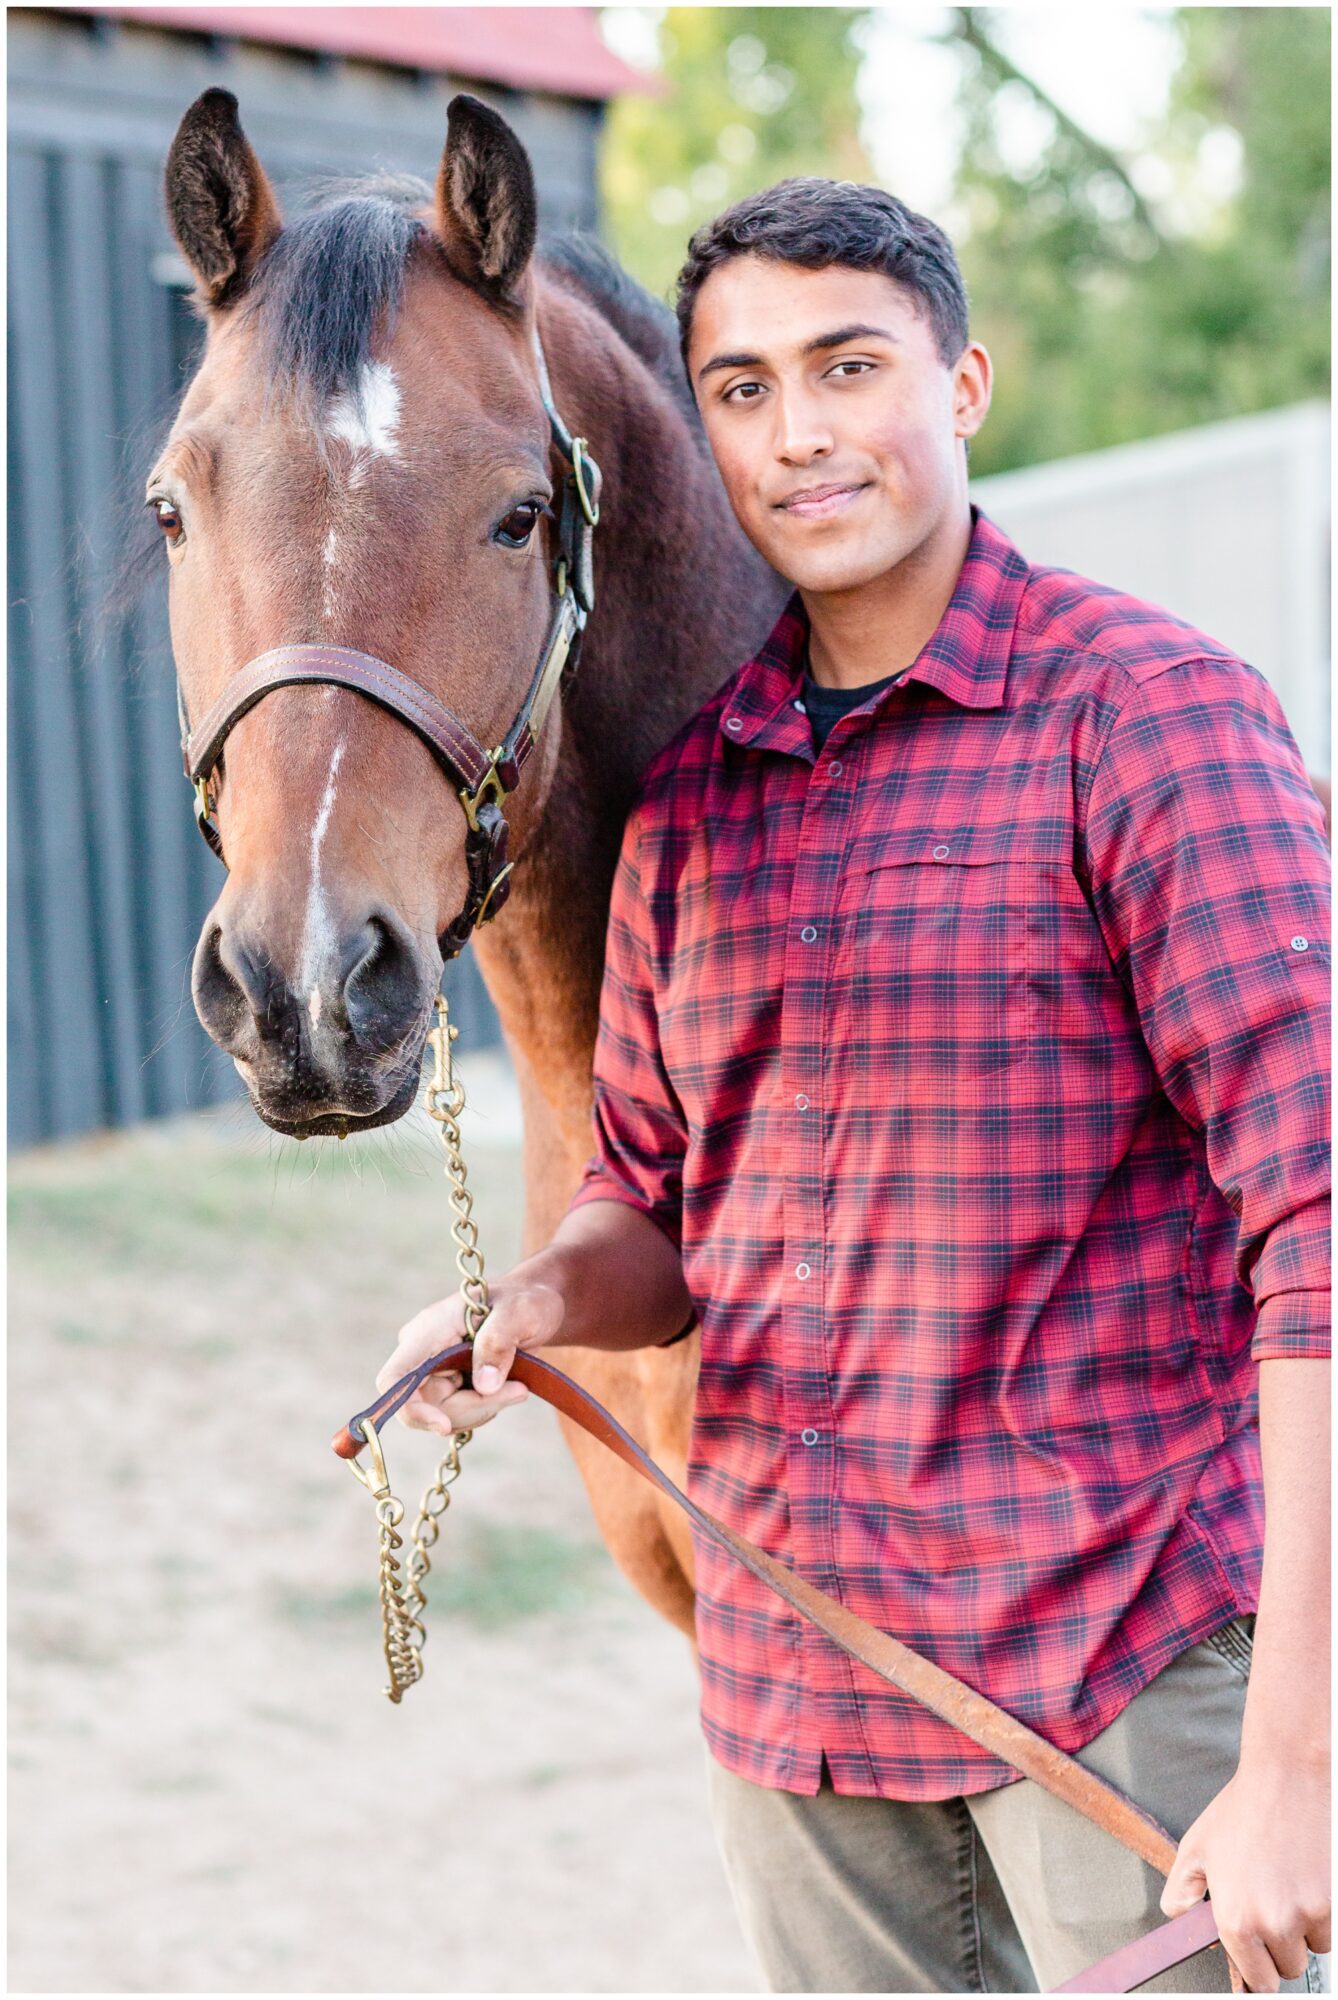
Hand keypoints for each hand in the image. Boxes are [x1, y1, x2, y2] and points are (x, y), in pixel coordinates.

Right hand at [375, 1277, 565, 1437]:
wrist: (533, 1309)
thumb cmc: (524, 1303)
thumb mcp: (519, 1313)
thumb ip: (498, 1343)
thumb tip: (485, 1387)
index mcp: (429, 1331)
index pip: (395, 1379)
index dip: (409, 1408)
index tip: (445, 1426)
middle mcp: (421, 1353)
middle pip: (424, 1406)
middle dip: (472, 1408)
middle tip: (519, 1391)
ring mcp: (432, 1371)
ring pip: (442, 1415)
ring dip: (483, 1409)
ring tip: (517, 1385)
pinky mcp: (446, 1385)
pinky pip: (455, 1414)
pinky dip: (483, 1409)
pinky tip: (506, 1389)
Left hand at [1160, 1752, 1330, 1990]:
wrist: (1287, 1778)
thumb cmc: (1242, 1810)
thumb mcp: (1196, 1847)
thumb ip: (1181, 1890)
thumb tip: (1178, 1914)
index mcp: (1235, 1919)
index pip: (1257, 1980)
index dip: (1258, 1969)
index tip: (1260, 1961)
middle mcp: (1272, 1924)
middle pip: (1287, 1968)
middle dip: (1281, 1947)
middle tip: (1271, 1909)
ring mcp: (1307, 1914)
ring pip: (1313, 1948)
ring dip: (1305, 1930)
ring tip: (1288, 1888)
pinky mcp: (1332, 1902)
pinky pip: (1330, 1928)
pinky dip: (1323, 1914)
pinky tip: (1306, 1881)